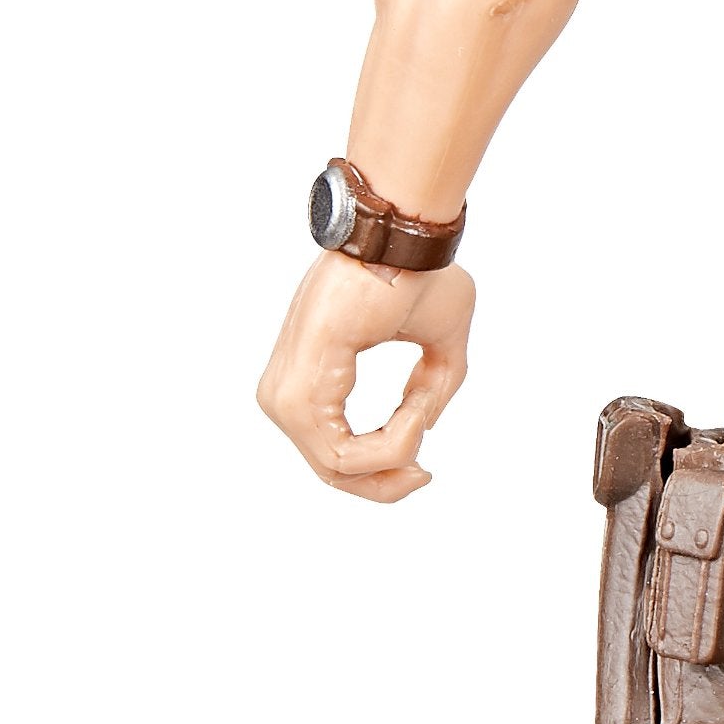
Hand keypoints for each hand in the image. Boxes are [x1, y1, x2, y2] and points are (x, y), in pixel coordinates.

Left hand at [257, 252, 475, 502]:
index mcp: (307, 380)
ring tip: (420, 416)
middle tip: (425, 473)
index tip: (426, 466)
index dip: (384, 472)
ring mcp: (285, 394)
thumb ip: (429, 391)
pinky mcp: (299, 391)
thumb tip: (420, 430)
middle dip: (386, 484)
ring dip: (395, 454)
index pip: (332, 456)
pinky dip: (390, 444)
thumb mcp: (440, 345)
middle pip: (332, 474)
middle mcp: (284, 393)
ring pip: (340, 469)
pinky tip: (413, 418)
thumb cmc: (420, 276)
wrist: (405, 240)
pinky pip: (342, 453)